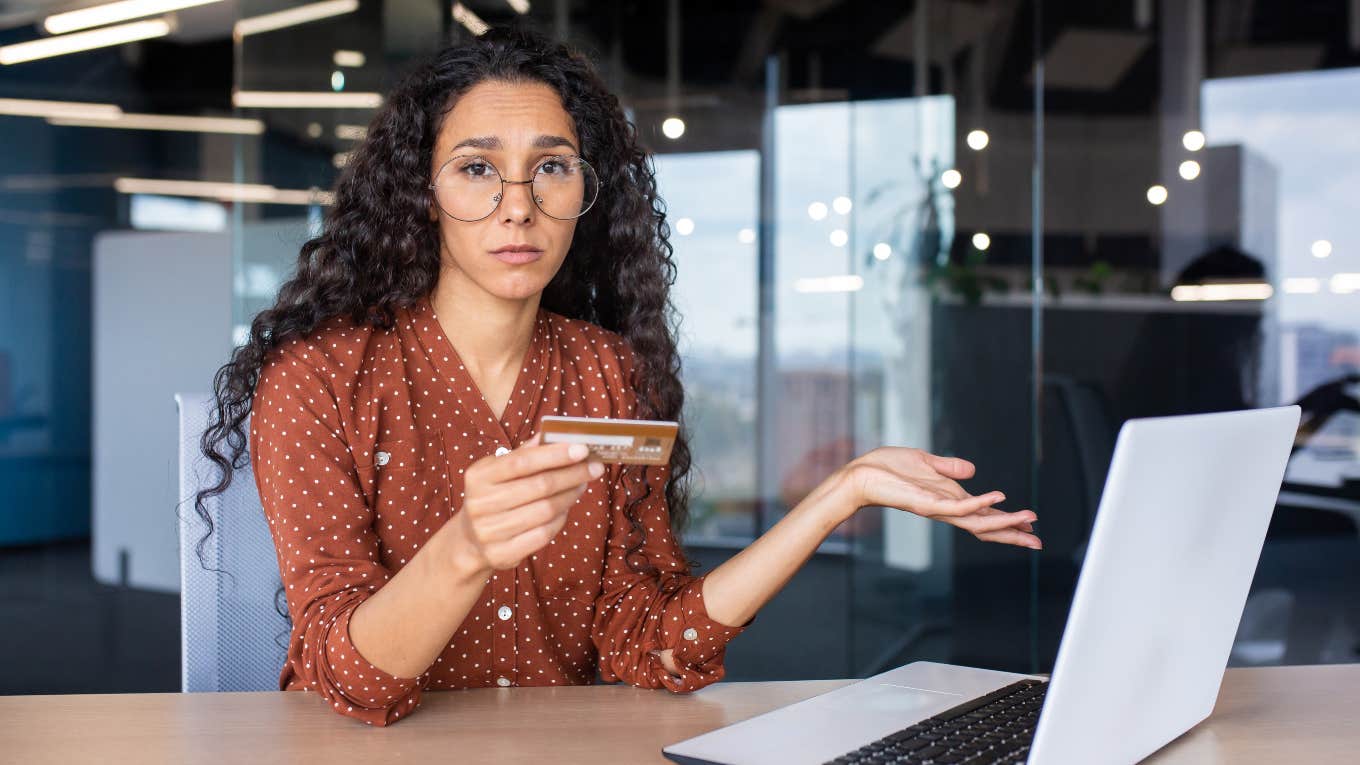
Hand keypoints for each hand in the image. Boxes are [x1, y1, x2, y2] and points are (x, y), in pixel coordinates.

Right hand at [450, 433, 604, 573]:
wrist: (470, 540)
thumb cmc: (492, 496)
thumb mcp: (497, 472)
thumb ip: (523, 454)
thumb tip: (550, 435)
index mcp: (479, 477)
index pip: (522, 462)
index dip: (554, 455)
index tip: (582, 449)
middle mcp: (480, 504)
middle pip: (539, 486)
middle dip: (572, 475)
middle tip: (593, 468)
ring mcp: (490, 531)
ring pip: (545, 511)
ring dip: (570, 496)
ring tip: (582, 485)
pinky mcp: (502, 553)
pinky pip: (543, 534)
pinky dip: (560, 519)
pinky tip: (566, 509)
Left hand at [838, 447, 1040, 549]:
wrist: (861, 474)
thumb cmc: (887, 468)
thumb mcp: (925, 462)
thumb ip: (949, 467)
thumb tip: (973, 470)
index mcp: (948, 500)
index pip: (984, 515)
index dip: (1007, 521)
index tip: (1031, 526)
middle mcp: (946, 510)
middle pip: (985, 527)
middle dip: (1012, 534)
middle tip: (1038, 542)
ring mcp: (938, 509)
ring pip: (978, 522)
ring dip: (1005, 521)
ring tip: (1029, 520)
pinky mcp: (927, 504)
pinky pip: (958, 507)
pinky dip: (979, 503)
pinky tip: (998, 496)